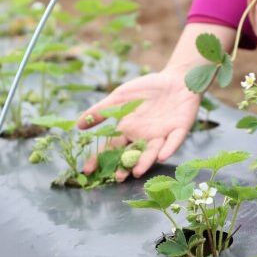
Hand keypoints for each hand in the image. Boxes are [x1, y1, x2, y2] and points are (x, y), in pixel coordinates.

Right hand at [77, 68, 200, 181]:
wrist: (175, 79)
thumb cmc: (146, 89)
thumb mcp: (119, 97)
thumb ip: (100, 111)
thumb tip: (77, 124)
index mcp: (128, 131)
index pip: (111, 148)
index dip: (100, 159)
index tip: (88, 170)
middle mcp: (143, 138)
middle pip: (131, 155)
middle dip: (124, 166)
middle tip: (118, 177)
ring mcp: (161, 135)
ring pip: (152, 152)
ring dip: (145, 162)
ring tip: (137, 171)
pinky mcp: (179, 130)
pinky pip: (173, 141)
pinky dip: (168, 148)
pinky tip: (161, 155)